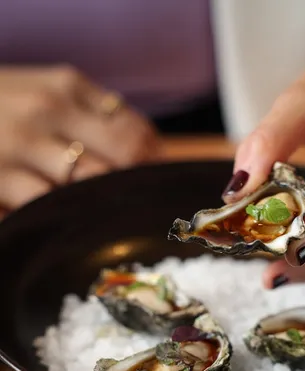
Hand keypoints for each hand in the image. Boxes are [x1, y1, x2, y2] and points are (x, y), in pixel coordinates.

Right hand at [0, 65, 159, 216]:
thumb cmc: (3, 104)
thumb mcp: (46, 90)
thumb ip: (95, 112)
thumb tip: (150, 148)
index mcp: (66, 87)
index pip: (133, 128)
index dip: (154, 160)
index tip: (157, 180)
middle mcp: (46, 112)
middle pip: (121, 156)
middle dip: (136, 183)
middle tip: (137, 202)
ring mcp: (20, 147)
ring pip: (88, 184)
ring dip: (104, 201)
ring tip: (107, 211)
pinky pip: (45, 206)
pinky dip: (63, 216)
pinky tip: (68, 217)